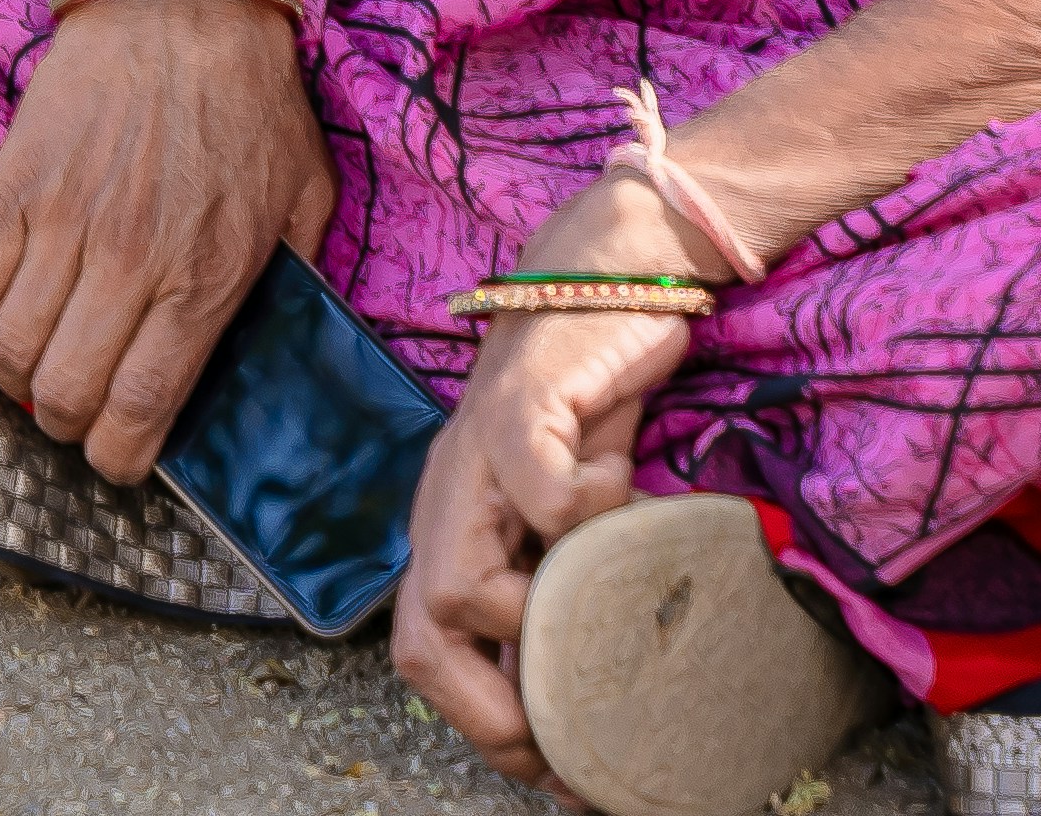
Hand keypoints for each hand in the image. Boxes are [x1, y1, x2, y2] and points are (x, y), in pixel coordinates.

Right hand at [0, 0, 332, 480]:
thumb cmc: (250, 98)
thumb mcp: (305, 195)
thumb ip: (292, 277)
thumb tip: (270, 347)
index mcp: (207, 276)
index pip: (143, 406)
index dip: (119, 456)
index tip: (116, 458)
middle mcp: (132, 261)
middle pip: (65, 393)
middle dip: (63, 425)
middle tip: (72, 409)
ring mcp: (66, 223)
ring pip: (10, 351)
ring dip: (15, 380)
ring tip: (33, 367)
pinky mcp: (15, 186)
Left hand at [394, 180, 700, 777]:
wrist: (609, 274)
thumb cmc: (595, 407)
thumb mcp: (576, 517)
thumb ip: (566, 588)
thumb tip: (596, 699)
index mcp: (452, 534)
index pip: (421, 654)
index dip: (479, 727)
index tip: (556, 773)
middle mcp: (446, 502)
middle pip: (420, 637)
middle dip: (492, 710)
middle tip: (574, 733)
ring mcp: (470, 456)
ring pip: (462, 585)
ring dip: (547, 608)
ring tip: (611, 571)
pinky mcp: (517, 404)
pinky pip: (535, 489)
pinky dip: (584, 505)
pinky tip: (619, 482)